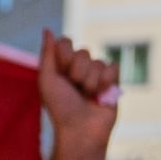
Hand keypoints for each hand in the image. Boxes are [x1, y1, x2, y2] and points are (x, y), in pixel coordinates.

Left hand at [34, 32, 119, 159]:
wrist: (81, 130)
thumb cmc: (60, 108)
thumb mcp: (47, 80)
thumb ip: (48, 54)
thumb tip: (47, 29)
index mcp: (61, 65)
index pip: (66, 42)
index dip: (65, 55)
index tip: (62, 72)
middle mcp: (79, 67)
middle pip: (83, 52)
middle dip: (78, 73)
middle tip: (75, 89)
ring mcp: (96, 74)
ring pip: (98, 62)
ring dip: (91, 82)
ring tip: (88, 96)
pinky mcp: (113, 82)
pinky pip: (113, 67)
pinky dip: (106, 82)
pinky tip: (101, 96)